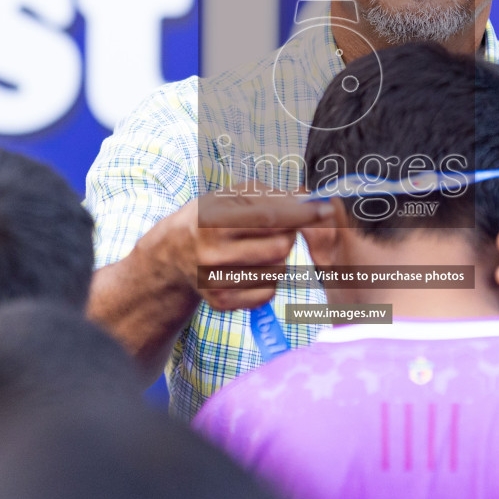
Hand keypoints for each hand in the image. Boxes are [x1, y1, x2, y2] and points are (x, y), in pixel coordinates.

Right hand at [163, 192, 334, 311]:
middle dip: (288, 235)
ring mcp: (216, 282)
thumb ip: (270, 196)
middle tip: (279, 229)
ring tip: (260, 248)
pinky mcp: (222, 303)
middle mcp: (212, 254)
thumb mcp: (231, 196)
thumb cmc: (211, 217)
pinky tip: (253, 268)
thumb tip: (309, 200)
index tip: (324, 210)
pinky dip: (269, 279)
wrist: (174, 253)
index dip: (301, 214)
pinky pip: (268, 293)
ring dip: (279, 258)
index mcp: (213, 221)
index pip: (269, 218)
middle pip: (279, 248)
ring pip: (277, 271)